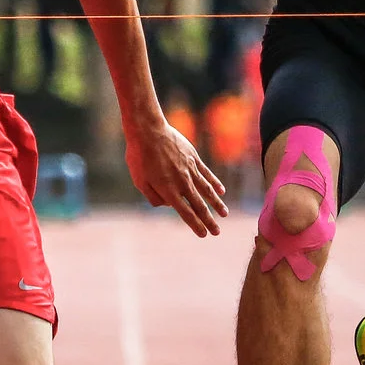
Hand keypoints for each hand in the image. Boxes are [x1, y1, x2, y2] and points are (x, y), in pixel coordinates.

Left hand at [125, 117, 226, 236]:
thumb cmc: (139, 156)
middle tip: (217, 232)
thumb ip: (153, 197)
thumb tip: (168, 204)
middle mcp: (182, 182)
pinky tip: (221, 191)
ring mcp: (190, 169)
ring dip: (216, 204)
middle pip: (199, 205)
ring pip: (207, 190)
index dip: (196, 225)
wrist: (147, 130)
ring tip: (224, 214)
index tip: (204, 234)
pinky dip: (215, 183)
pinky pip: (206, 173)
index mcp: (168, 190)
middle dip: (209, 220)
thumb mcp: (139, 181)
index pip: (185, 213)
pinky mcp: (193, 157)